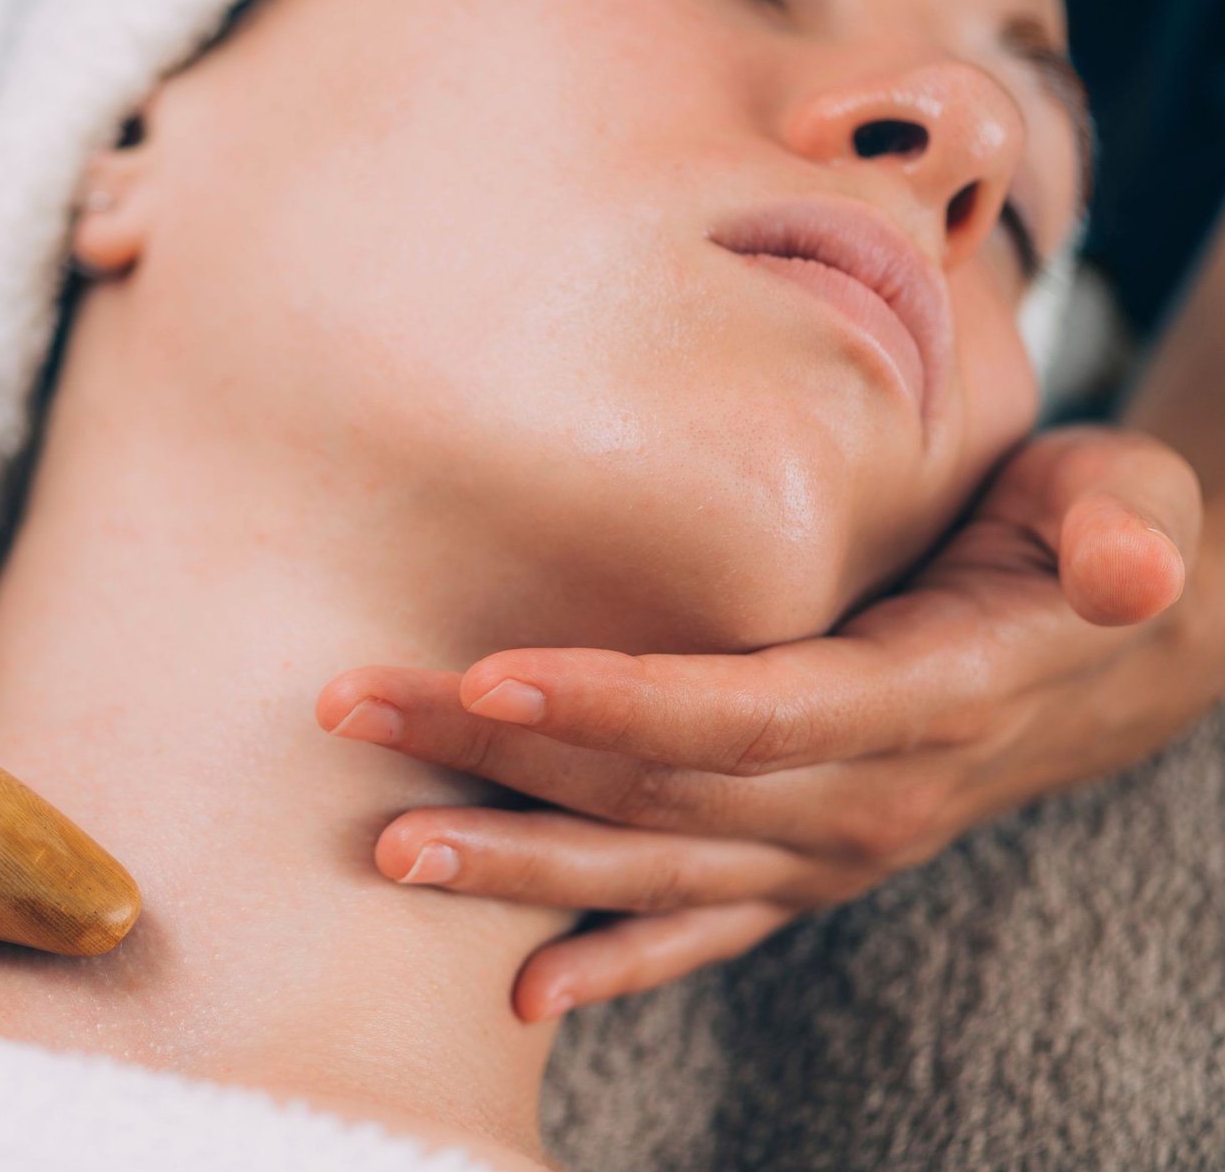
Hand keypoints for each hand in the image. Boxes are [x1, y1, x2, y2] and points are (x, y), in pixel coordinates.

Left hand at [318, 426, 1208, 1020]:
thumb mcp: (1122, 509)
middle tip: (357, 711)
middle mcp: (863, 800)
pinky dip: (612, 960)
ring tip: (386, 845)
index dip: (619, 703)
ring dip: (513, 860)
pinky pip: (699, 931)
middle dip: (499, 758)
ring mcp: (827, 851)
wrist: (1102, 664)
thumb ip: (1119, 533)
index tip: (491, 677)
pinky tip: (521, 982)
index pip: (745, 714)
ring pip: (648, 869)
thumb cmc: (1081, 548)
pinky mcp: (802, 869)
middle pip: (655, 791)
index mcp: (924, 699)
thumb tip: (1134, 567)